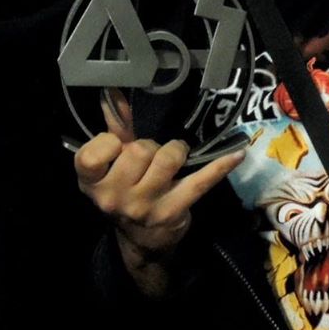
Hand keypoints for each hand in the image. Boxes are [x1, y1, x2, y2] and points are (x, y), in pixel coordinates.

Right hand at [75, 90, 243, 261]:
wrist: (142, 239)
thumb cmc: (125, 189)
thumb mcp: (112, 163)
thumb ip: (114, 126)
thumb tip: (113, 90)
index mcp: (91, 183)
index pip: (93, 155)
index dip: (108, 143)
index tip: (117, 145)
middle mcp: (114, 198)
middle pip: (138, 151)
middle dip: (149, 146)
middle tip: (151, 155)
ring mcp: (144, 207)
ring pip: (167, 159)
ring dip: (175, 151)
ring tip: (174, 157)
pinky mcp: (173, 212)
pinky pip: (200, 181)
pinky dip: (219, 166)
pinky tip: (236, 154)